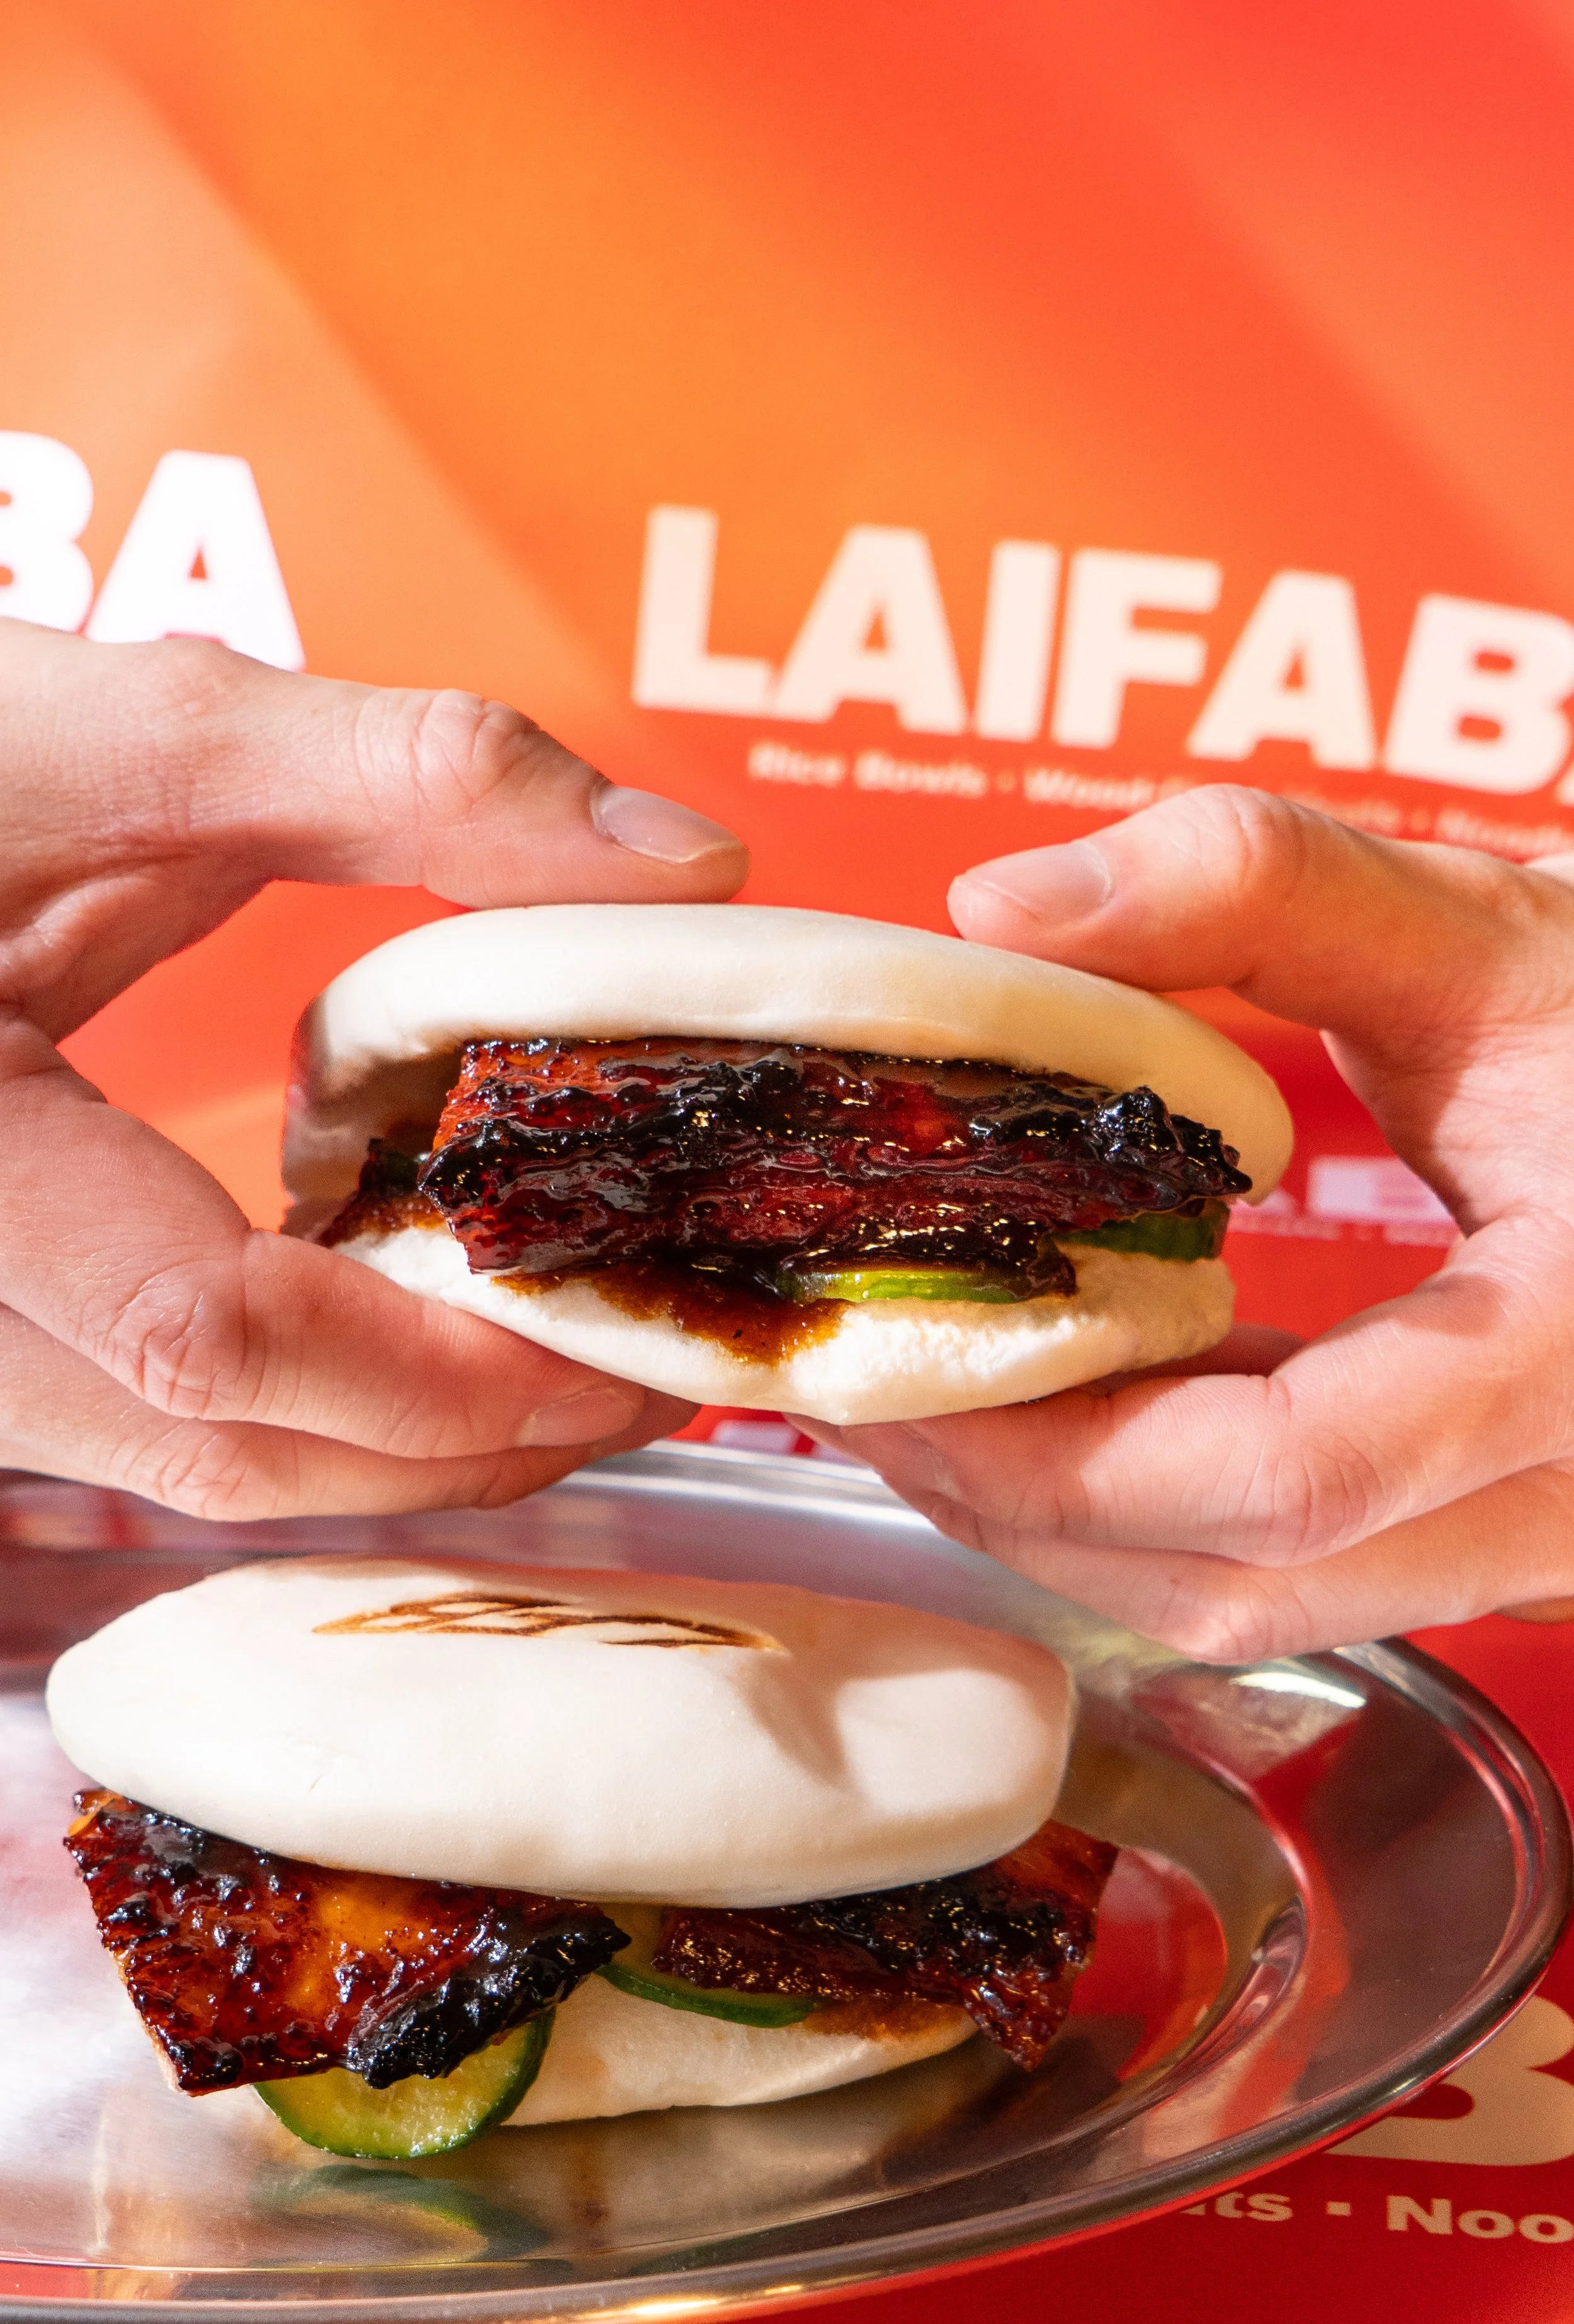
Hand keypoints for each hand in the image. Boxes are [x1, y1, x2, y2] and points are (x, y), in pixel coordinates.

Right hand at [0, 621, 746, 1517]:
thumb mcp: (136, 732)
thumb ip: (408, 776)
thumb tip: (682, 866)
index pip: (207, 1334)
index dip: (436, 1369)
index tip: (618, 1340)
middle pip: (214, 1449)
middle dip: (456, 1441)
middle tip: (648, 1372)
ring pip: (179, 1465)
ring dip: (387, 1443)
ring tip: (563, 1362)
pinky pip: (143, 1421)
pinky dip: (300, 1404)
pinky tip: (411, 1336)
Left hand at [806, 784, 1573, 1660]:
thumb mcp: (1486, 926)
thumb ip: (1257, 884)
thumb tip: (999, 911)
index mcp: (1573, 1351)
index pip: (1286, 1476)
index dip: (1058, 1450)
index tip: (899, 1368)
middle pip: (1238, 1584)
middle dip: (1017, 1504)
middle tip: (862, 1385)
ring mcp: (1549, 1543)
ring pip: (1261, 1607)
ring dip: (1074, 1523)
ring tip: (937, 1390)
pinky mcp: (1508, 1540)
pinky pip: (1307, 1573)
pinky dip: (1166, 1510)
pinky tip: (1079, 1398)